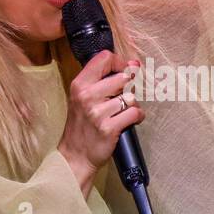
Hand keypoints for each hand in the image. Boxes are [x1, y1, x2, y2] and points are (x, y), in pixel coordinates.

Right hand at [58, 50, 144, 193]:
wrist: (75, 155)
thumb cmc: (82, 125)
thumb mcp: (82, 97)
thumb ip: (101, 80)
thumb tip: (132, 64)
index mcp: (79, 84)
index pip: (104, 58)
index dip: (120, 62)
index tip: (125, 71)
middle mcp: (87, 96)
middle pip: (123, 77)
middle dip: (129, 87)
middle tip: (123, 96)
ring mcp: (97, 112)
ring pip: (131, 97)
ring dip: (133, 104)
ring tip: (123, 111)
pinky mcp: (109, 128)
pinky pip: (135, 113)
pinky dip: (137, 116)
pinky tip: (130, 120)